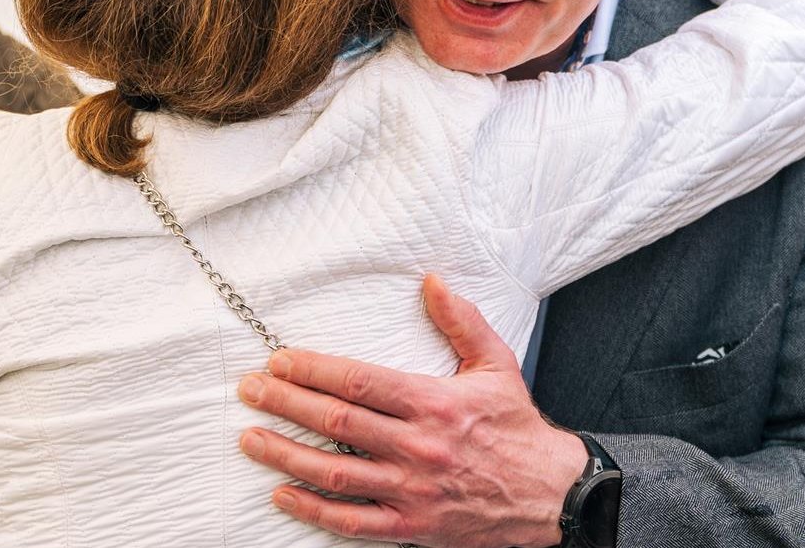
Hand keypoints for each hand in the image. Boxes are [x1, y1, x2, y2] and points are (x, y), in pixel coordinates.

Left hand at [236, 275, 587, 547]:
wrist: (554, 496)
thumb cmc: (518, 429)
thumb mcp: (497, 365)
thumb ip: (461, 321)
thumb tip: (431, 281)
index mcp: (433, 403)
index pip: (358, 381)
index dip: (312, 370)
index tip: (279, 361)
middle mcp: (418, 446)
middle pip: (336, 422)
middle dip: (284, 404)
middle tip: (250, 390)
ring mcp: (412, 489)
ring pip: (334, 472)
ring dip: (285, 454)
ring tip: (251, 439)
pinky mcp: (411, 525)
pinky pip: (352, 522)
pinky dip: (312, 511)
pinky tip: (282, 494)